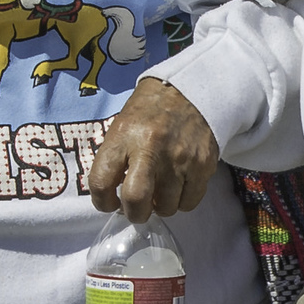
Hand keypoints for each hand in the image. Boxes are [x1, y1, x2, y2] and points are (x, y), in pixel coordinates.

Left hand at [87, 74, 219, 218]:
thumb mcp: (122, 125)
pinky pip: (189, 202)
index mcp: (124, 136)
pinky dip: (181, 202)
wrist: (190, 90)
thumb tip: (112, 195)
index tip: (108, 202)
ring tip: (160, 193)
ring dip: (160, 207)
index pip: (101, 181)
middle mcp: (151, 148)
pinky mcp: (203, 165)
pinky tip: (177, 189)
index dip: (101, 201)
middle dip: (134, 214)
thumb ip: (114, 159)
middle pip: (136, 200)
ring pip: (166, 207)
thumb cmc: (149, 111)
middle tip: (136, 210)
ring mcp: (180, 158)